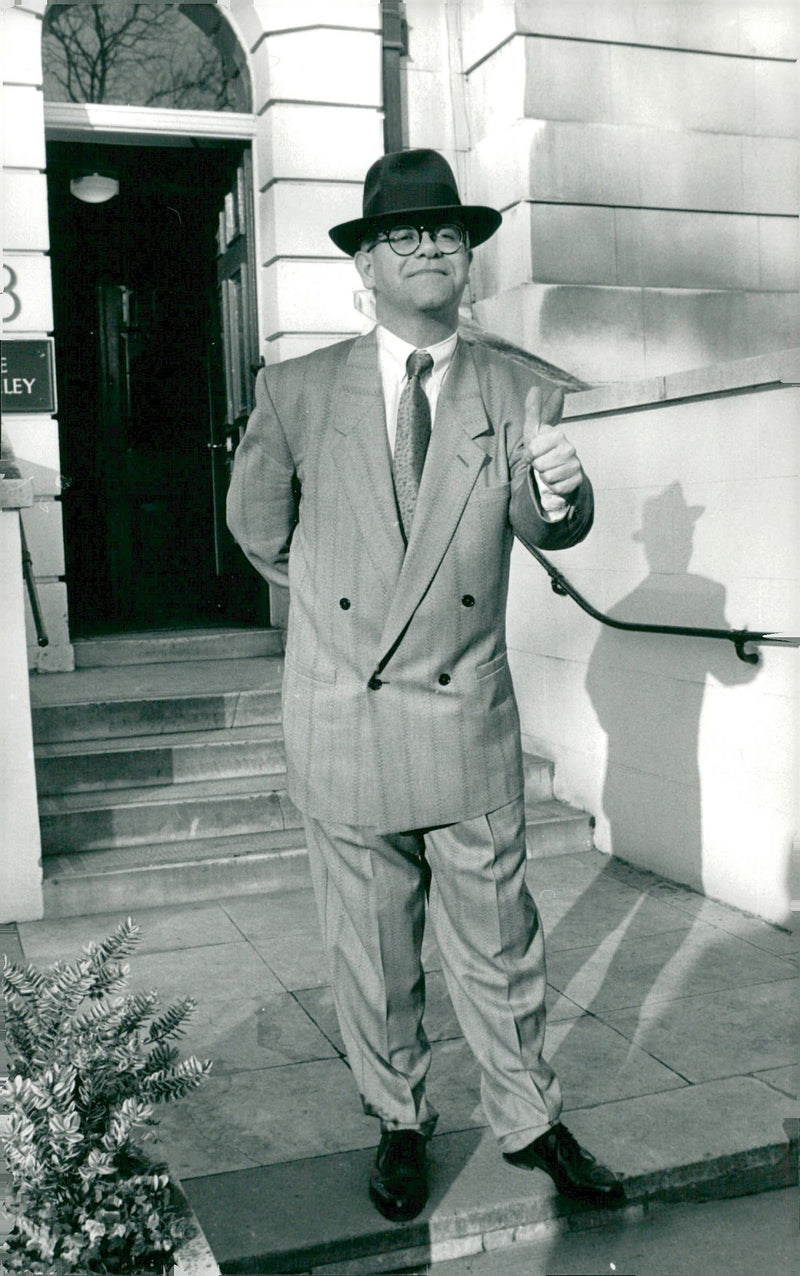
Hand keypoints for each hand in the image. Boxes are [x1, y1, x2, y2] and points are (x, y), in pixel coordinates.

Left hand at [523, 386, 583, 509]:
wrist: (558, 470)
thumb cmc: (543, 449)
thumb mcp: (534, 430)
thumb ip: (533, 410)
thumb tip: (535, 387)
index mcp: (558, 435)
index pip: (533, 448)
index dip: (529, 454)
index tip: (533, 453)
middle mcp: (570, 449)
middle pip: (540, 464)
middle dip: (537, 466)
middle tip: (543, 462)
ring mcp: (576, 465)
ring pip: (548, 477)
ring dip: (544, 477)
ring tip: (549, 470)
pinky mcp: (577, 481)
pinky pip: (556, 488)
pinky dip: (552, 487)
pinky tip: (557, 480)